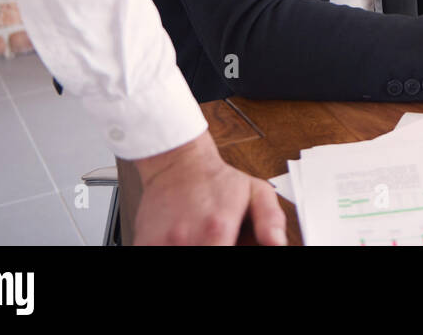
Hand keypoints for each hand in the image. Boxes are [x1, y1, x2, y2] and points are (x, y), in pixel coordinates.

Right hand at [131, 131, 287, 245]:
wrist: (177, 162)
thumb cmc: (218, 180)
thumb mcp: (257, 192)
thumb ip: (271, 221)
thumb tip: (279, 244)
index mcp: (217, 230)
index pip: (224, 259)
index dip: (234, 254)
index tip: (234, 245)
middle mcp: (188, 240)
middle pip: (205, 258)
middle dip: (215, 253)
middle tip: (220, 242)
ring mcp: (162, 244)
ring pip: (179, 261)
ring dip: (195, 251)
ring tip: (203, 240)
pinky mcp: (144, 245)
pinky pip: (155, 255)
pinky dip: (173, 250)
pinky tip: (185, 241)